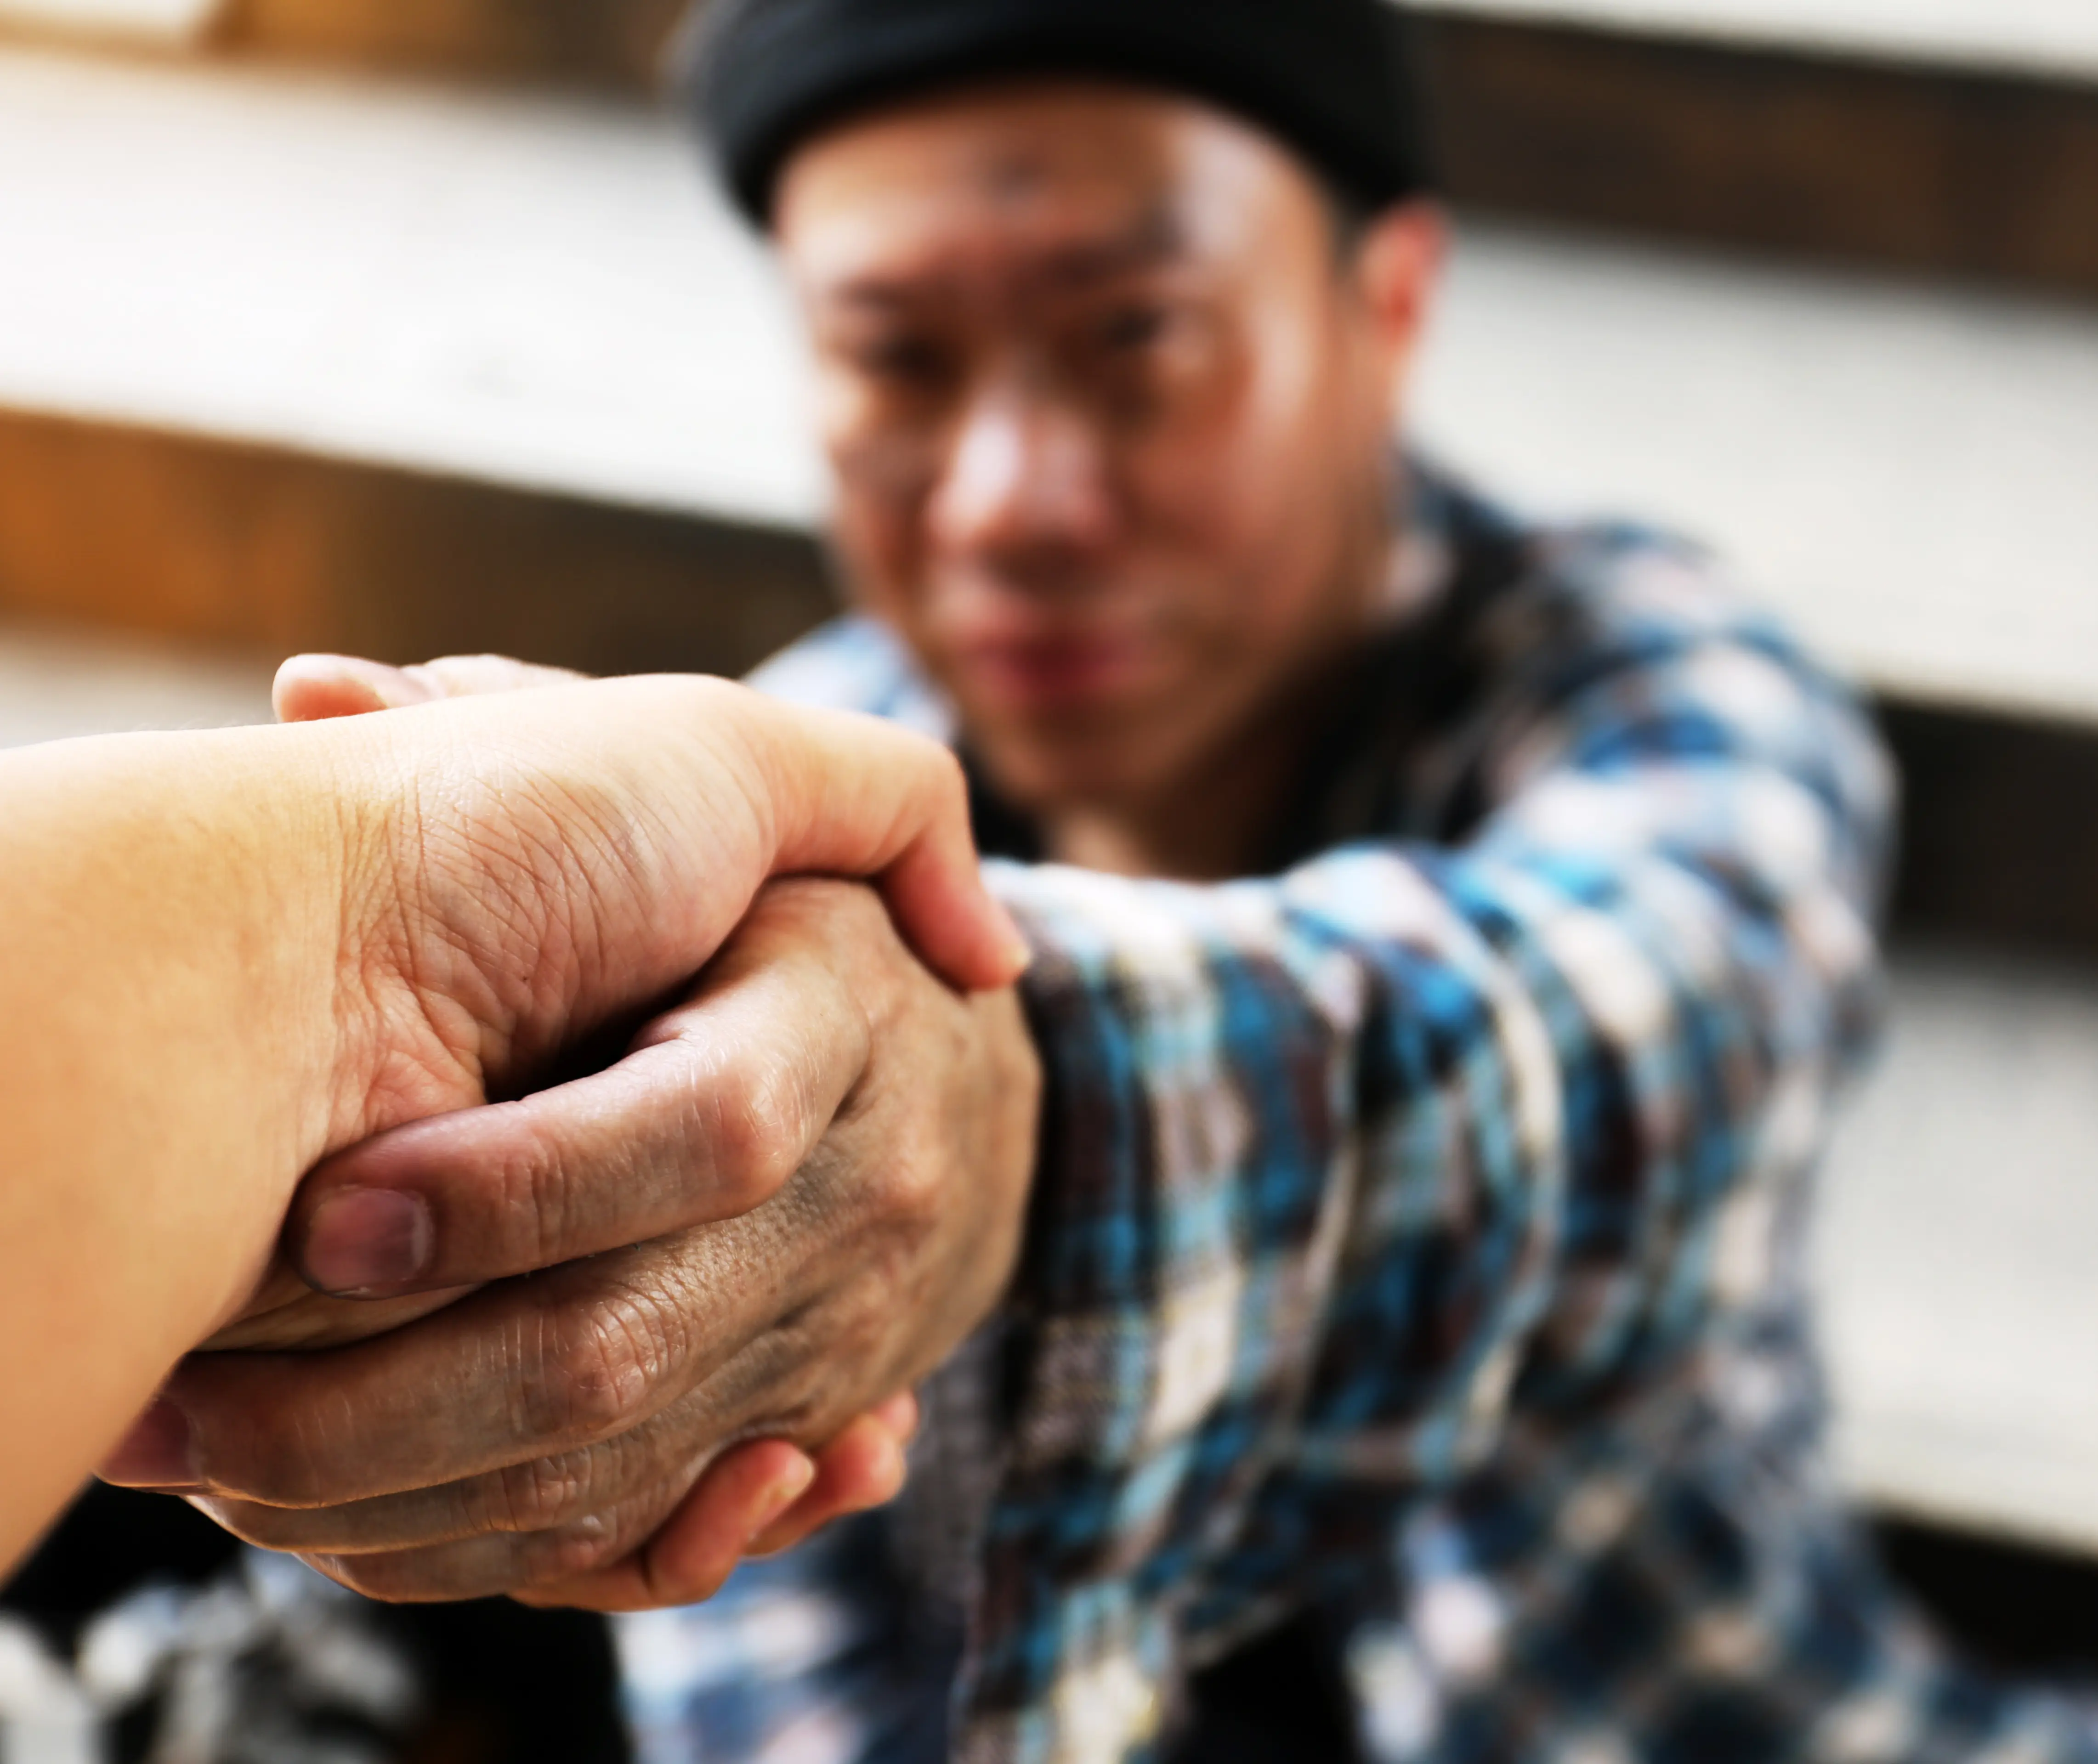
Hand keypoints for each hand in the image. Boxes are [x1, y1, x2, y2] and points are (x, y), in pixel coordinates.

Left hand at [114, 658, 1043, 1611]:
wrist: (937, 1072)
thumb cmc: (760, 893)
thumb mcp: (700, 767)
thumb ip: (541, 710)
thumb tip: (312, 688)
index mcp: (838, 1016)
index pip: (702, 1133)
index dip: (511, 1188)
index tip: (329, 1216)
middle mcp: (870, 1184)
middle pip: (624, 1345)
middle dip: (393, 1397)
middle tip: (201, 1423)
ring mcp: (850, 1320)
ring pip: (621, 1468)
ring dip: (410, 1499)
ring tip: (228, 1482)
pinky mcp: (814, 1421)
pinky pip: (663, 1531)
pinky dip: (521, 1550)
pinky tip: (376, 1531)